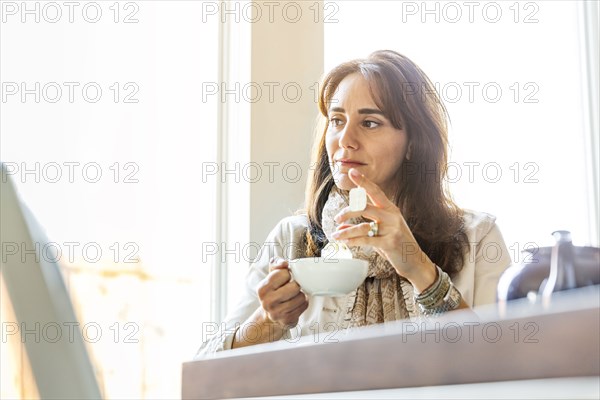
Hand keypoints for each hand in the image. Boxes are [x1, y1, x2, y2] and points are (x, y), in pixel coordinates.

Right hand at [256, 257, 308, 328]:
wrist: (271, 315)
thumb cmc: (274, 292)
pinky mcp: (287, 320)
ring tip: (293, 296)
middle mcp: (267, 302)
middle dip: (295, 285)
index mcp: (262, 288)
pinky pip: (304, 305)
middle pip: (295, 286)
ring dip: (300, 295)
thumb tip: (284, 263)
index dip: (287, 274)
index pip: (284, 273)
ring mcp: (277, 313)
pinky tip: (296, 304)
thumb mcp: (271, 276)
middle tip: (291, 288)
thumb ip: (276, 264)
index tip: (284, 279)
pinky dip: (303, 303)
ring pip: (301, 296)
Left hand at [330, 168, 435, 289]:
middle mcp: (392, 216)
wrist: (415, 262)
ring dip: (346, 231)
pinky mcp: (390, 243)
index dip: (363, 182)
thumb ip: (362, 229)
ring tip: (335, 235)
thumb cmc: (396, 245)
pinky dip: (353, 241)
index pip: (375, 191)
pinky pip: (367, 240)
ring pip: (363, 226)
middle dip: (348, 211)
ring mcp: (392, 229)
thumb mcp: (380, 233)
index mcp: (390, 209)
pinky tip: (345, 242)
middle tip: (337, 218)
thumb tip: (340, 227)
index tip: (352, 172)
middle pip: (365, 207)